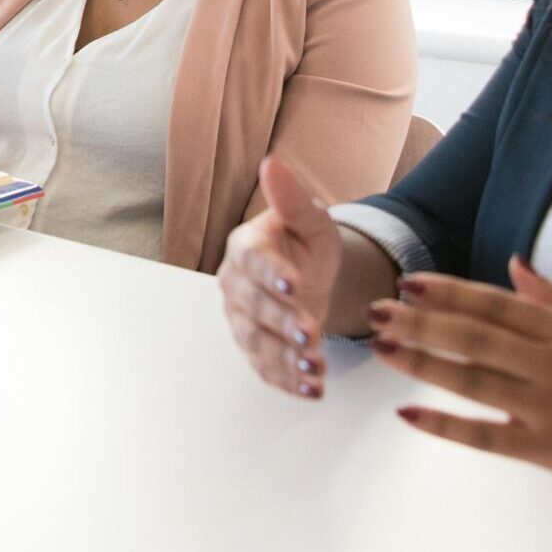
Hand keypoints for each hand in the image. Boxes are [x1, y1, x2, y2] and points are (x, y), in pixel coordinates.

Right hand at [218, 158, 339, 399]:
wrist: (311, 275)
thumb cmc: (306, 243)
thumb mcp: (310, 219)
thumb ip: (292, 198)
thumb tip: (272, 163)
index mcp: (246, 248)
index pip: (252, 261)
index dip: (270, 273)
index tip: (293, 283)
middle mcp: (236, 286)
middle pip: (253, 306)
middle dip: (281, 322)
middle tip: (310, 333)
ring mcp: (243, 320)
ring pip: (257, 342)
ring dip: (285, 358)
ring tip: (315, 368)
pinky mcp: (256, 348)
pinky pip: (266, 367)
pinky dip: (288, 380)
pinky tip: (312, 389)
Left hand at [368, 257, 551, 503]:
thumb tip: (514, 268)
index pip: (496, 304)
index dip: (449, 292)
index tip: (410, 282)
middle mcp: (551, 364)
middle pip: (473, 337)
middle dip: (420, 322)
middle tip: (376, 312)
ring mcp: (547, 408)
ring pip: (472, 380)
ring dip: (422, 363)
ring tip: (382, 349)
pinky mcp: (549, 450)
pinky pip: (487, 437)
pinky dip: (446, 426)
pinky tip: (410, 415)